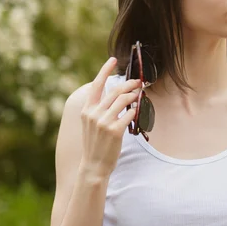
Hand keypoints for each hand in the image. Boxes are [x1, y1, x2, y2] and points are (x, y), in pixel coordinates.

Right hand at [79, 57, 140, 178]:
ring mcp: (104, 122)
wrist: (93, 165)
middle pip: (115, 91)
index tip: (113, 60)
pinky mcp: (114, 130)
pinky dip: (136, 110)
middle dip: (129, 84)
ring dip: (134, 95)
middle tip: (138, 82)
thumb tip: (116, 95)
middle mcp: (93, 113)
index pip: (96, 85)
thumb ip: (99, 109)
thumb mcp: (91, 124)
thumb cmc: (95, 144)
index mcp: (86, 110)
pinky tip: (138, 110)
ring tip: (140, 94)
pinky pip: (129, 114)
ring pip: (124, 100)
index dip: (105, 70)